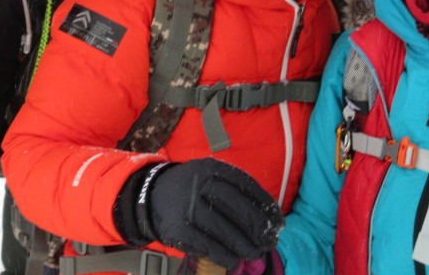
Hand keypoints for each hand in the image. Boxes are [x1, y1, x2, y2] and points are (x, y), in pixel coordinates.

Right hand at [121, 158, 282, 268]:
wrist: (150, 196)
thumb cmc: (190, 190)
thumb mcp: (209, 176)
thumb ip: (234, 189)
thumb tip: (268, 217)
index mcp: (210, 168)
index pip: (246, 185)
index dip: (265, 205)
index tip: (278, 222)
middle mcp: (199, 184)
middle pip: (237, 207)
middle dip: (258, 227)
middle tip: (271, 241)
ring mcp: (187, 207)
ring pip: (224, 228)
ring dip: (245, 245)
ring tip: (256, 253)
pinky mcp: (178, 229)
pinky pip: (207, 245)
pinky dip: (225, 255)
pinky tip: (234, 259)